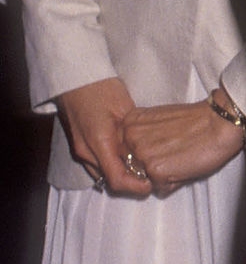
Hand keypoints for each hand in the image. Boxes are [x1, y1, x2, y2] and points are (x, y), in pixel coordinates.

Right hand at [57, 78, 150, 197]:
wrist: (76, 76)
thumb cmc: (102, 88)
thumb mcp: (125, 110)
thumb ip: (133, 136)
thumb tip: (147, 154)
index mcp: (98, 143)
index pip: (117, 179)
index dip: (136, 187)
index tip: (152, 185)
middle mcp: (86, 151)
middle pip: (109, 180)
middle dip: (130, 183)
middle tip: (151, 178)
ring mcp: (80, 149)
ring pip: (102, 174)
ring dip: (120, 175)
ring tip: (141, 169)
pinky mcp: (79, 145)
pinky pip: (96, 164)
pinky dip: (111, 166)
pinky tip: (126, 158)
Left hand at [120, 98, 244, 193]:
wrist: (220, 122)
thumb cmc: (196, 120)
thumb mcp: (158, 120)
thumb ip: (143, 134)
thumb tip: (137, 158)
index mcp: (130, 122)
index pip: (122, 152)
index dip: (141, 156)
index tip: (159, 150)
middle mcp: (129, 138)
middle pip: (130, 167)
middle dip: (148, 168)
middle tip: (172, 155)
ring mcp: (141, 155)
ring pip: (143, 180)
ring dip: (161, 176)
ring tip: (179, 160)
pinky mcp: (155, 171)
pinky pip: (159, 188)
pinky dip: (173, 183)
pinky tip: (185, 167)